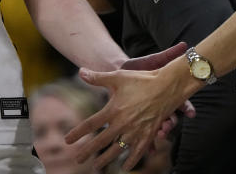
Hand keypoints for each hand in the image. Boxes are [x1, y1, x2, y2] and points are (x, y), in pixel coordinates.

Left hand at [65, 63, 192, 171]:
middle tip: (77, 160)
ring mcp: (137, 131)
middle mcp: (123, 123)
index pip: (90, 124)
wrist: (168, 86)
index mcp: (113, 110)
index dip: (78, 133)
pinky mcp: (149, 134)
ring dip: (106, 159)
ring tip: (96, 167)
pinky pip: (138, 152)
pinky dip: (131, 161)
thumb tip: (80, 71)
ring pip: (118, 150)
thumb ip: (97, 78)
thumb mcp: (117, 77)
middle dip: (88, 151)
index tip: (67, 141)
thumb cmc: (141, 79)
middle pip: (101, 141)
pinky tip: (125, 167)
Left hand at [120, 43, 195, 138]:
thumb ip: (168, 54)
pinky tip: (148, 148)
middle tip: (169, 126)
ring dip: (161, 132)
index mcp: (164, 93)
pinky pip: (144, 136)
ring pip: (159, 128)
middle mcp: (160, 106)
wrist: (121, 73)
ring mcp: (150, 115)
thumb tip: (185, 44)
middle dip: (171, 123)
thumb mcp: (153, 60)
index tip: (191, 113)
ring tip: (159, 133)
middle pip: (170, 118)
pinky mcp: (139, 122)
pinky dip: (147, 143)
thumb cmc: (139, 67)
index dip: (186, 107)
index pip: (180, 102)